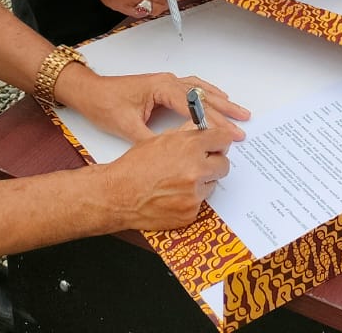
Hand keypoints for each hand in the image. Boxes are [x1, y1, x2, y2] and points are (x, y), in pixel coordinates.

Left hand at [64, 69, 248, 142]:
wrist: (89, 92)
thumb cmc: (105, 106)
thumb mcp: (127, 128)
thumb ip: (153, 141)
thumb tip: (174, 155)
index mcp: (162, 88)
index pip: (195, 106)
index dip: (215, 121)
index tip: (231, 132)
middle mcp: (168, 81)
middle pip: (203, 95)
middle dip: (224, 110)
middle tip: (243, 122)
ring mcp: (166, 82)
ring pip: (200, 90)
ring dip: (220, 100)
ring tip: (239, 110)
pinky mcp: (163, 86)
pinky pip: (192, 88)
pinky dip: (207, 94)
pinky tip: (217, 98)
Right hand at [98, 123, 238, 230]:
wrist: (118, 195)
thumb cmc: (134, 167)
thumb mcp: (160, 140)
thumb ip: (185, 133)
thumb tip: (201, 128)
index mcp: (190, 147)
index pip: (223, 139)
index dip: (219, 141)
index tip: (218, 143)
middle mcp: (196, 170)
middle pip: (223, 163)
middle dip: (214, 162)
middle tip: (201, 163)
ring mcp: (194, 194)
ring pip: (212, 183)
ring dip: (202, 181)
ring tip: (179, 180)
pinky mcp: (191, 213)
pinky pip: (201, 202)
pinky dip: (191, 199)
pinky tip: (174, 194)